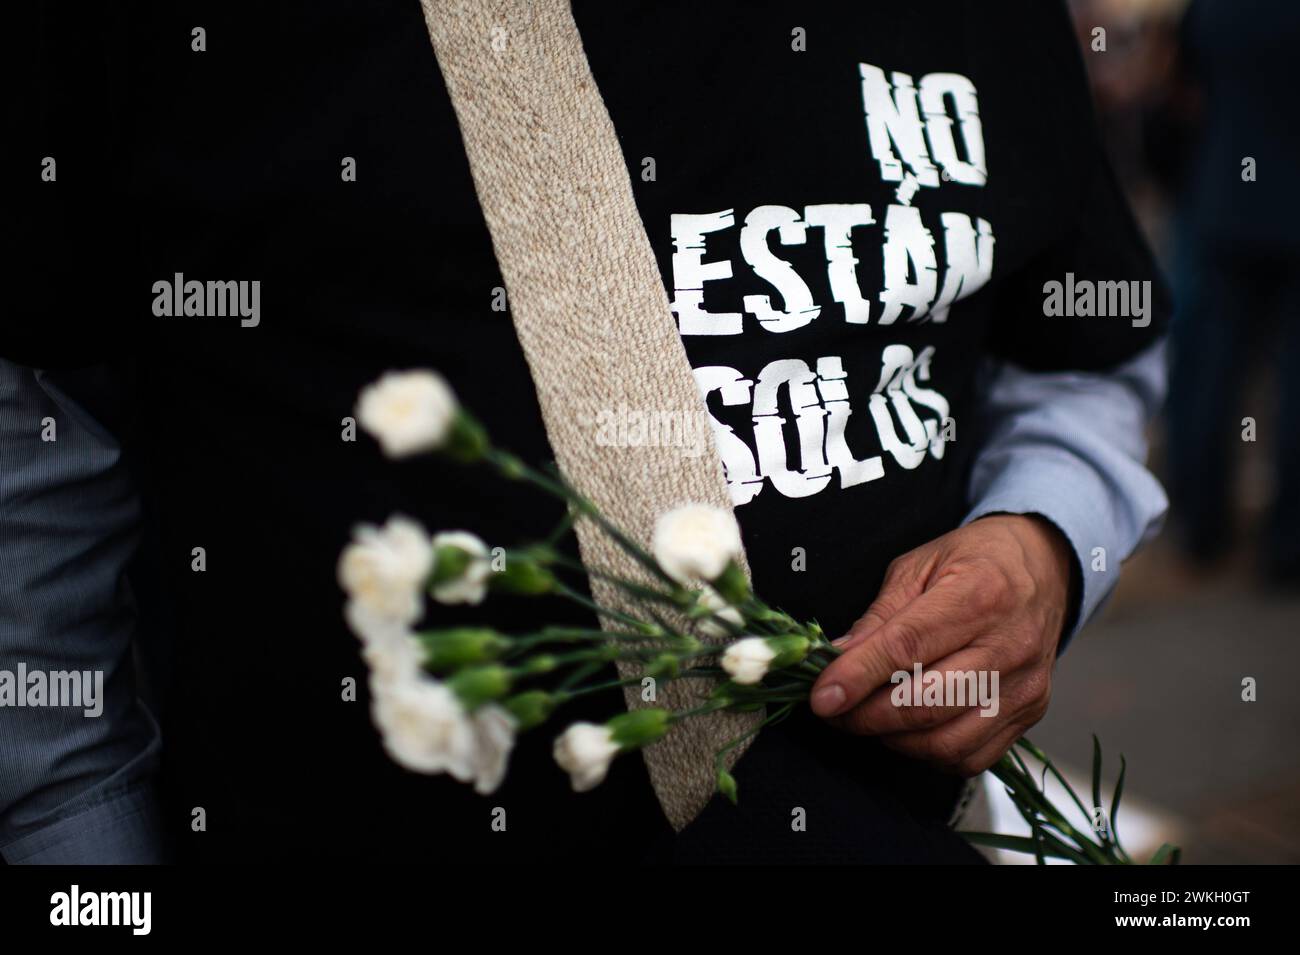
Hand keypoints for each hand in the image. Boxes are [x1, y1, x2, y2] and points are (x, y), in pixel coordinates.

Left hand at [810, 514, 1074, 775]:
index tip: (822, 697)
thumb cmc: (974, 561)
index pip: (907, 647)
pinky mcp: (1030, 712)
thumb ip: (879, 617)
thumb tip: (837, 659)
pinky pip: (970, 756)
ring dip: (893, 740)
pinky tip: (907, 730)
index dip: (857, 677)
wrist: (1044, 567)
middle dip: (866, 716)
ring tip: (866, 719)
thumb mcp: (918, 566)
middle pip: (925, 703)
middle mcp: (1009, 645)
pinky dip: (928, 754)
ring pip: (946, 741)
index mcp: (978, 594)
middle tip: (834, 710)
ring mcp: (1024, 685)